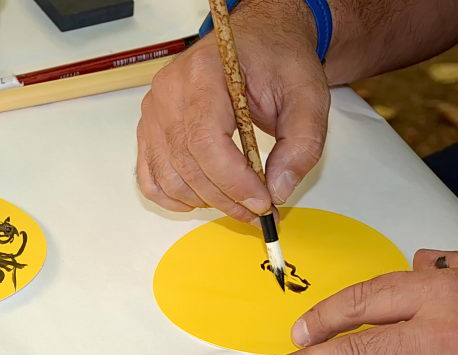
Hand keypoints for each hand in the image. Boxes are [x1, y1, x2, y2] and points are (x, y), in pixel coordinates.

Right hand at [136, 1, 328, 221]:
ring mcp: (154, 111)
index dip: (233, 180)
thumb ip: (301, 142)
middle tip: (259, 210)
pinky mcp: (150, 129)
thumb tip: (279, 189)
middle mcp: (170, 90)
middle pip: (187, 164)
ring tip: (238, 203)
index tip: (262, 201)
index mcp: (205, 72)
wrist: (256, 41)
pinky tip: (201, 199)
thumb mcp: (307, 94)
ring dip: (204, 201)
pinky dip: (174, 198)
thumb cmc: (276, 60)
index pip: (206, 140)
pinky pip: (150, 177)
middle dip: (226, 197)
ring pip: (169, 177)